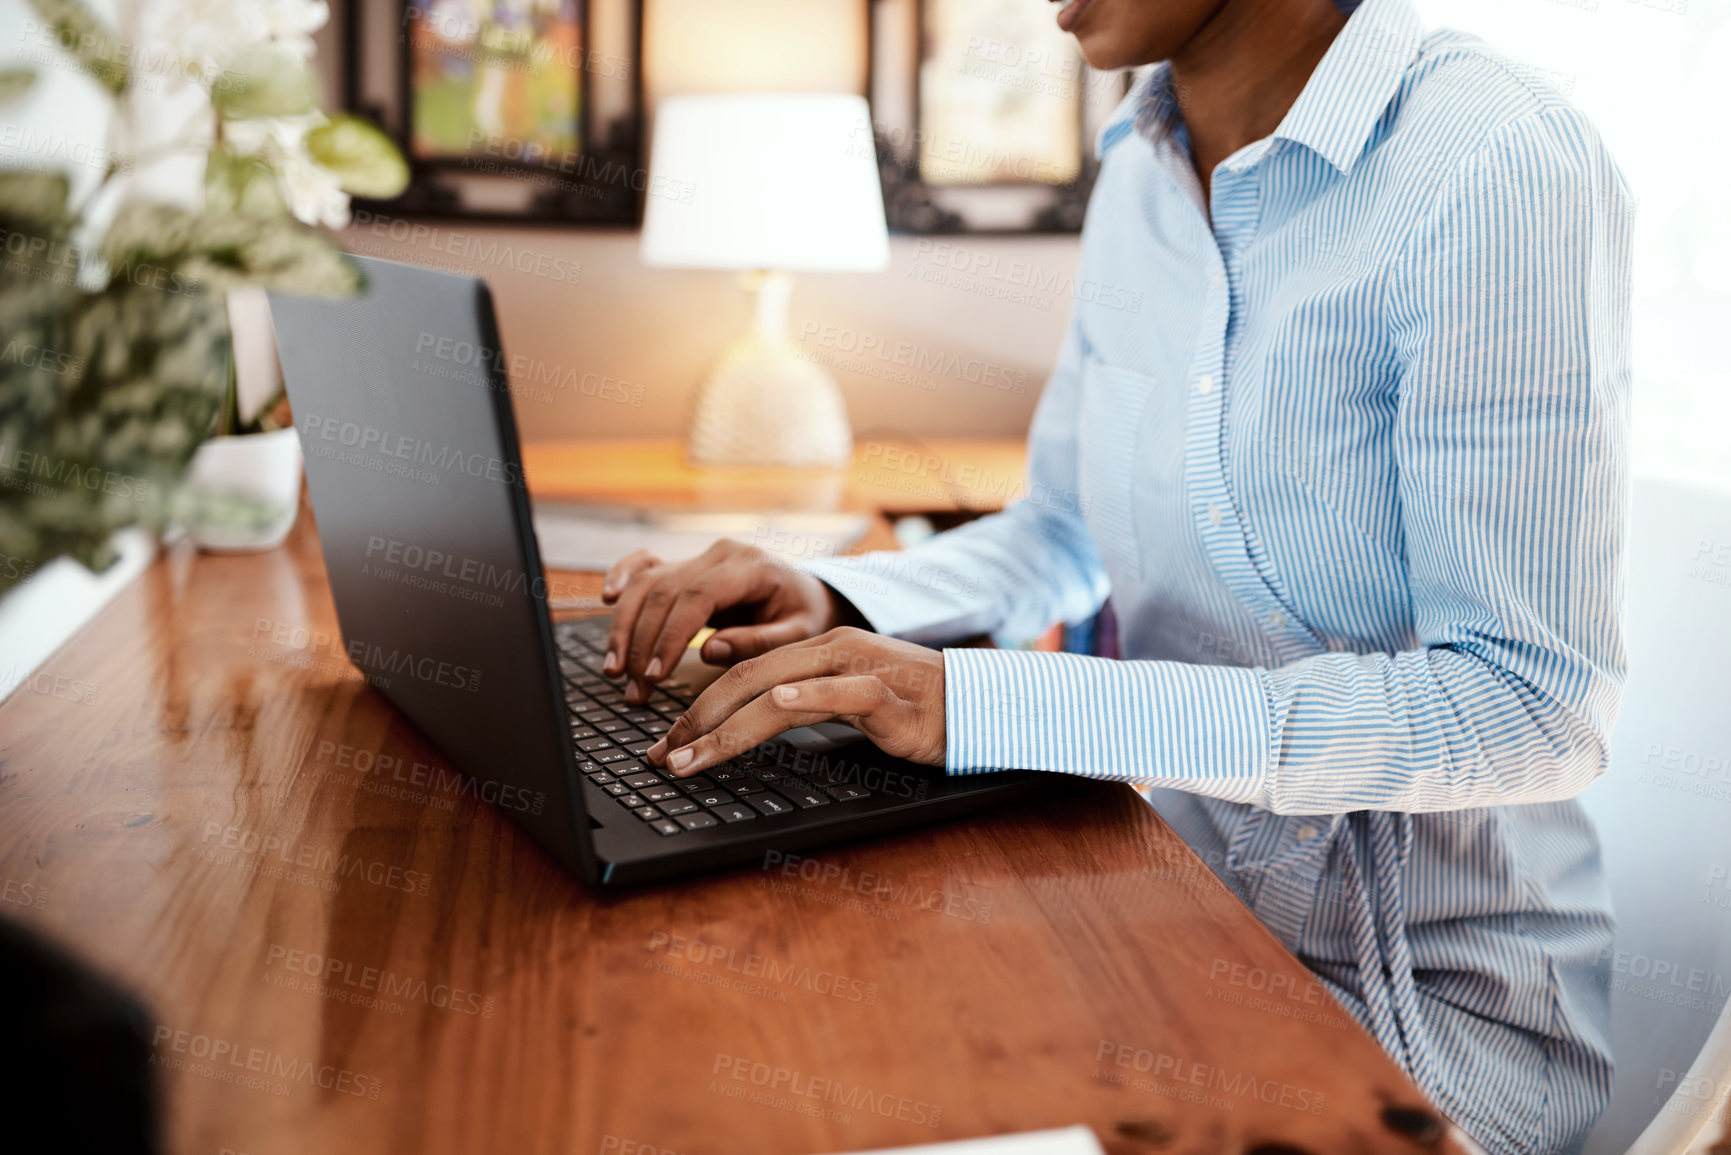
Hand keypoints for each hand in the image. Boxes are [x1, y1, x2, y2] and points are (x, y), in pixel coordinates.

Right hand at [600, 540, 852, 703]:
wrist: (808, 594)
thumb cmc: (806, 615)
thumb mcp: (799, 634)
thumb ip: (758, 642)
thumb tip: (709, 651)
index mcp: (750, 566)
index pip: (697, 597)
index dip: (670, 636)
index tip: (655, 674)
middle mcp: (719, 554)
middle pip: (664, 592)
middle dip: (641, 644)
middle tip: (633, 689)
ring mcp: (699, 556)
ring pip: (647, 583)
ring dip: (624, 627)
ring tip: (615, 671)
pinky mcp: (685, 565)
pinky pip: (646, 565)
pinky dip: (623, 578)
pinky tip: (606, 598)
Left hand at [645, 627, 945, 776]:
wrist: (978, 705)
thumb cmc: (912, 708)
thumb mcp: (846, 701)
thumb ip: (803, 703)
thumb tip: (749, 723)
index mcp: (817, 650)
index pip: (743, 674)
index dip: (698, 707)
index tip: (667, 742)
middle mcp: (831, 650)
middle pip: (747, 679)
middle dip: (696, 720)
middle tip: (660, 756)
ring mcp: (859, 668)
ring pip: (779, 689)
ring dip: (727, 726)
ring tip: (690, 756)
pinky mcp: (888, 694)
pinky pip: (843, 692)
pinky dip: (808, 697)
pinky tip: (777, 706)